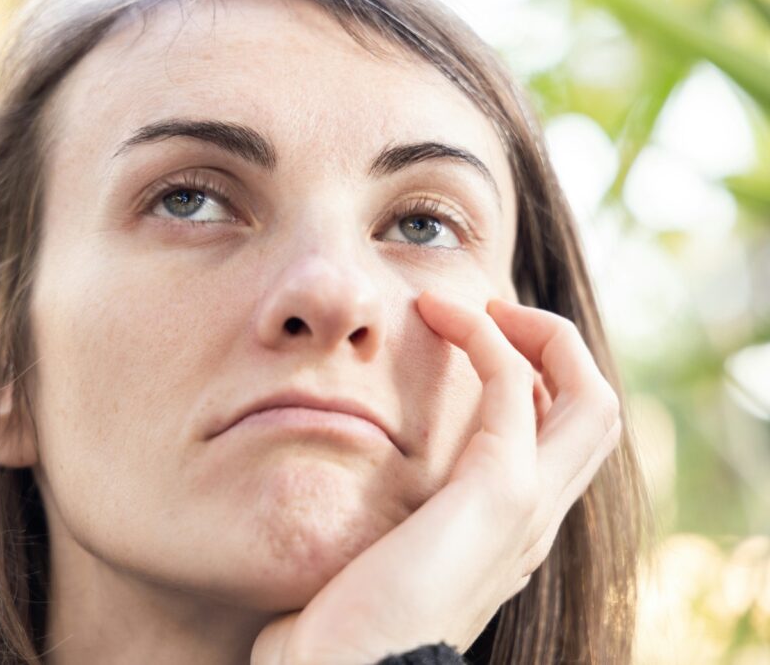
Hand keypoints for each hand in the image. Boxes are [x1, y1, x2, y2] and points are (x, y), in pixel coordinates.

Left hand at [250, 291, 622, 664]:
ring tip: (470, 306)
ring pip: (589, 397)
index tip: (466, 341)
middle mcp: (533, 519)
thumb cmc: (337, 627)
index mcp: (506, 531)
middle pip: (595, 414)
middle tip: (488, 313)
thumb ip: (390, 519)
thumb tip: (347, 487)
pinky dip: (487, 336)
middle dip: (553, 348)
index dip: (531, 378)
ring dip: (534, 331)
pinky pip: (516, 386)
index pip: (558, 437)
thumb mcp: (376, 556)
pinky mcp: (498, 494)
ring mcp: (526, 509)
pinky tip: (439, 316)